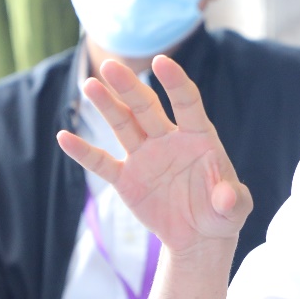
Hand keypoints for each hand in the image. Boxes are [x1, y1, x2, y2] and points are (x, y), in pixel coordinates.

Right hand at [57, 55, 252, 251]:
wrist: (198, 236)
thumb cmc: (221, 214)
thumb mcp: (235, 210)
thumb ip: (234, 200)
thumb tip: (226, 196)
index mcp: (198, 137)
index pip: (187, 102)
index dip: (175, 82)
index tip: (161, 61)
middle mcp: (168, 140)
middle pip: (146, 107)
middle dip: (129, 87)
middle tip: (110, 65)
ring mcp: (145, 157)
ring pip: (123, 125)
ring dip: (107, 106)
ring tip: (90, 84)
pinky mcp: (127, 179)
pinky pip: (102, 163)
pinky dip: (84, 153)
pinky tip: (64, 137)